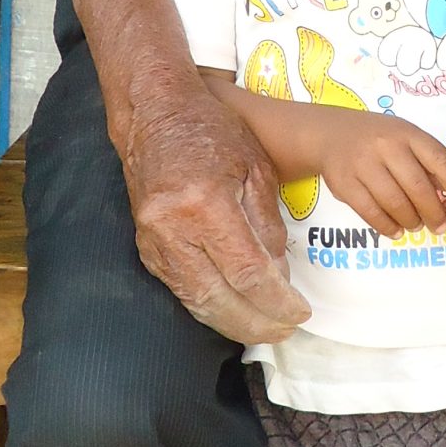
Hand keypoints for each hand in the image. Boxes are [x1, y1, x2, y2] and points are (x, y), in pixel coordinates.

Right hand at [123, 84, 311, 343]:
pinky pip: (180, 289)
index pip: (247, 273)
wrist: (155, 114)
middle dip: (256, 323)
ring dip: (233, 323)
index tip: (300, 313)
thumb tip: (279, 277)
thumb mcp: (257, 169)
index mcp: (206, 203)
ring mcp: (153, 240)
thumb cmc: (214, 131)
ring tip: (265, 330)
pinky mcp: (145, 247)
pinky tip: (234, 312)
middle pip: (219, 298)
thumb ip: (268, 227)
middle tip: (286, 332)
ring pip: (196, 301)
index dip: (276, 302)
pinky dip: (209, 306)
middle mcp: (173, 228)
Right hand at [316, 113, 445, 240]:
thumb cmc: (378, 138)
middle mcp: (386, 146)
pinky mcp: (345, 184)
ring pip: (394, 202)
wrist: (331, 134)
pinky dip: (386, 226)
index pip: (439, 160)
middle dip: (433, 212)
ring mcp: (363, 165)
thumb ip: (427, 162)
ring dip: (411, 220)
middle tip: (441, 227)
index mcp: (407, 134)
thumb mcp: (405, 137)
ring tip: (417, 226)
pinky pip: (370, 212)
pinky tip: (396, 230)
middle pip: (417, 186)